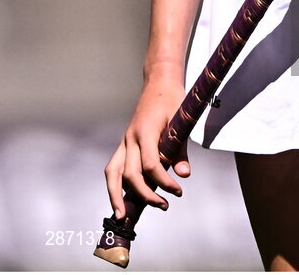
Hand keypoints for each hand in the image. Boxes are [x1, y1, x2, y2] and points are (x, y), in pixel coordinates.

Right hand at [104, 66, 189, 218]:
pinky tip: (121, 199)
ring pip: (113, 172)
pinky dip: (115, 184)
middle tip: (162, 206)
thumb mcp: (181, 121)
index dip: (163, 182)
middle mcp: (131, 138)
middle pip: (129, 174)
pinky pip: (114, 167)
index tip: (177, 191)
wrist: (159, 82)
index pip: (150, 164)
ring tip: (122, 215)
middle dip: (144, 195)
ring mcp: (125, 141)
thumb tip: (184, 174)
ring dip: (116, 195)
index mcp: (146, 131)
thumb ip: (181, 149)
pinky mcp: (124, 144)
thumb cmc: (172, 99)